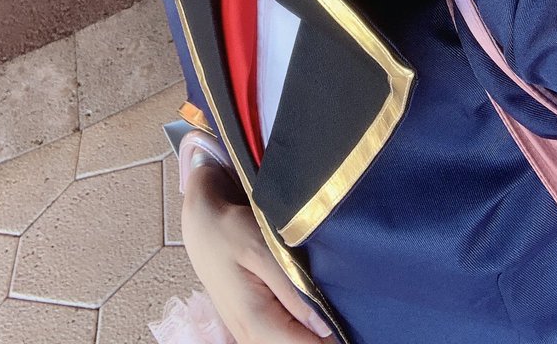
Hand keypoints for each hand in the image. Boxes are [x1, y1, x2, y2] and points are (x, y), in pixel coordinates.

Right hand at [181, 157, 335, 343]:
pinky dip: (304, 328)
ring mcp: (251, 335)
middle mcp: (251, 337)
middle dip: (328, 336)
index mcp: (256, 322)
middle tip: (353, 312)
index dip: (334, 340)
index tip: (356, 323)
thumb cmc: (229, 229)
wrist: (201, 223)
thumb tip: (325, 328)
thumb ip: (292, 290)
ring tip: (339, 306)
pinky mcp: (255, 326)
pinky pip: (285, 337)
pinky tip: (318, 308)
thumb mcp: (262, 249)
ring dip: (318, 332)